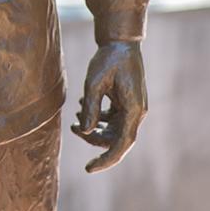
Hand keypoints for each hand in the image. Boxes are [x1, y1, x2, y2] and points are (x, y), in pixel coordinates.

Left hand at [73, 41, 145, 171]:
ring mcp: (132, 108)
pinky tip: (82, 104)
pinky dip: (97, 116)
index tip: (89, 168)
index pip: (123, 144)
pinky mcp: (125, 102)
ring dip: (93, 126)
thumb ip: (91, 107)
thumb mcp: (94, 82)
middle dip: (93, 138)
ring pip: (112, 129)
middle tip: (73, 128)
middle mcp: (136, 112)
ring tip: (75, 116)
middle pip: (115, 138)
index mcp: (134, 110)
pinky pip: (111, 119)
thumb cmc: (109, 59)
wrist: (120, 41)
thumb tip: (86, 131)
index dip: (107, 159)